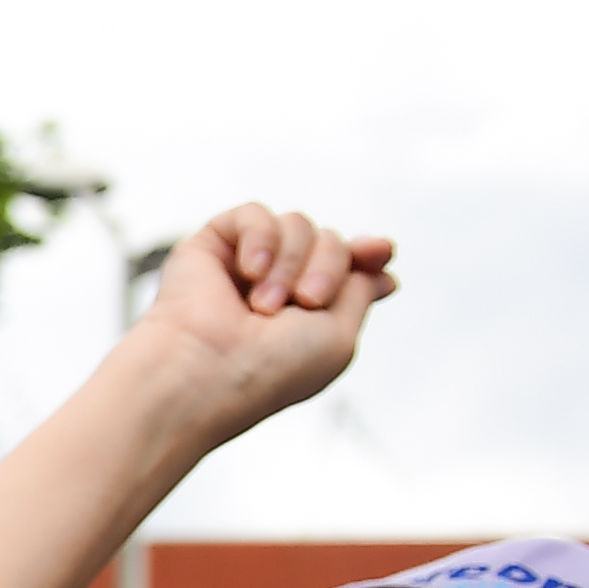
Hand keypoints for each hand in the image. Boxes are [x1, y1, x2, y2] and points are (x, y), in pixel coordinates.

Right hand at [132, 200, 396, 444]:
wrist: (207, 373)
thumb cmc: (269, 370)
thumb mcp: (340, 336)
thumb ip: (361, 288)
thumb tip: (381, 251)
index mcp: (309, 311)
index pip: (348, 263)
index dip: (366, 253)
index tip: (380, 251)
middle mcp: (280, 284)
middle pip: (330, 239)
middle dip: (328, 267)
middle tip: (306, 302)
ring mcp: (247, 265)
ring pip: (298, 224)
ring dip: (292, 262)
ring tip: (264, 304)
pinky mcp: (212, 245)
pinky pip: (254, 214)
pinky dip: (260, 238)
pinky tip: (250, 270)